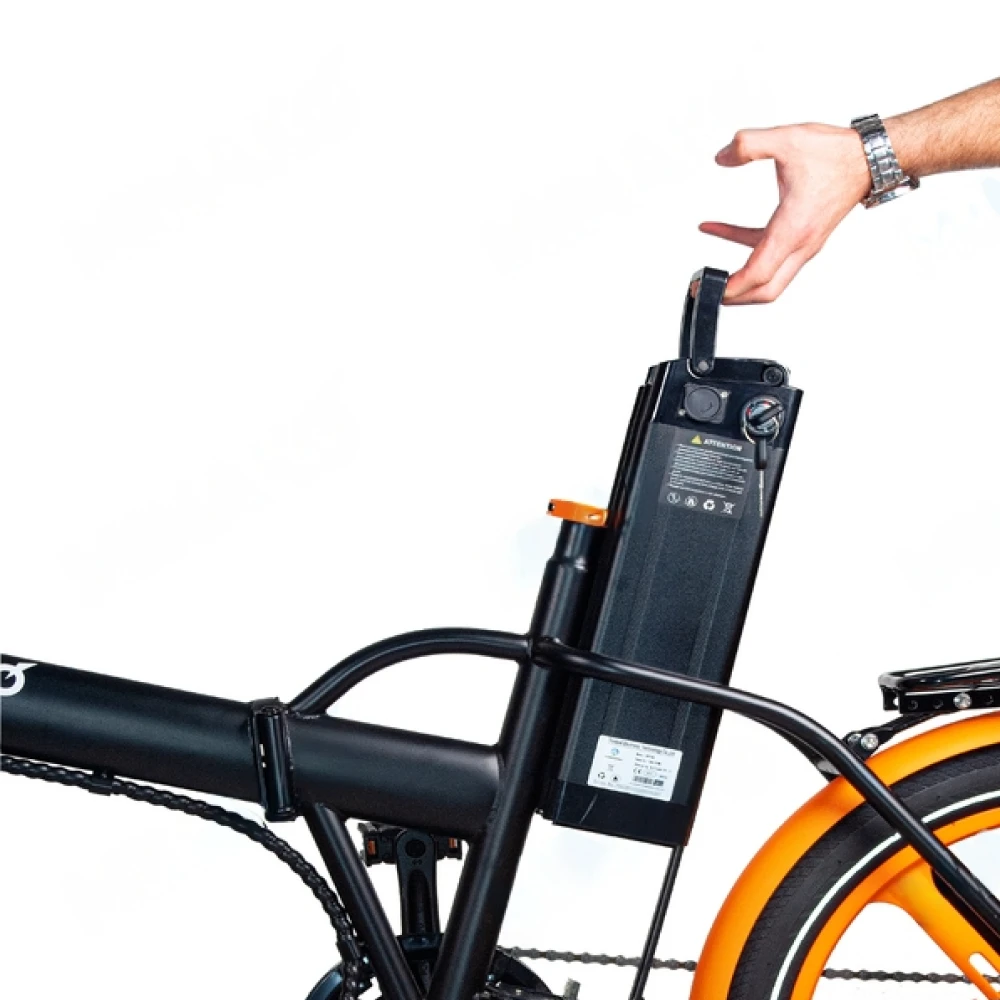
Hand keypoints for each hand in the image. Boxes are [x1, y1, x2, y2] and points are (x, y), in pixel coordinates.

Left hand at [700, 124, 872, 303]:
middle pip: (766, 290)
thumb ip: (748, 145)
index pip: (758, 274)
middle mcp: (801, 244)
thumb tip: (721, 157)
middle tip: (705, 291)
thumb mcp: (786, 139)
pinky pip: (771, 253)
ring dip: (740, 277)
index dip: (732, 288)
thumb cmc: (836, 153)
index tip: (708, 288)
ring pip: (770, 277)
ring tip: (709, 271)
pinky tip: (719, 229)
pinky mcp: (803, 237)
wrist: (870, 158)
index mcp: (794, 228)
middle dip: (734, 297)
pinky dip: (744, 247)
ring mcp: (804, 244)